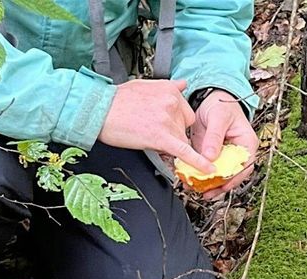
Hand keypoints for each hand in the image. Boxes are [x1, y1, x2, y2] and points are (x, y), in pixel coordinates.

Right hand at [99, 79, 213, 172]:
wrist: (98, 110)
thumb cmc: (116, 100)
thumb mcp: (144, 84)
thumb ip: (167, 86)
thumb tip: (183, 83)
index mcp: (169, 89)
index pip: (184, 110)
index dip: (174, 120)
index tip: (161, 122)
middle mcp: (172, 102)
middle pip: (185, 125)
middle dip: (173, 131)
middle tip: (151, 129)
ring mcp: (168, 120)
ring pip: (181, 139)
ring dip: (169, 142)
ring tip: (146, 135)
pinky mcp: (162, 138)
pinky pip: (185, 152)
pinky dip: (198, 162)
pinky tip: (208, 168)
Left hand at [191, 89, 257, 199]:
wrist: (210, 98)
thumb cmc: (222, 104)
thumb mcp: (219, 117)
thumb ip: (215, 136)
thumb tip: (210, 156)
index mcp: (247, 143)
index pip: (244, 166)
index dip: (234, 178)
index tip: (222, 185)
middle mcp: (237, 152)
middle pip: (232, 175)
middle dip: (218, 185)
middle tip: (206, 192)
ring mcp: (224, 156)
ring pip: (219, 175)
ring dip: (208, 183)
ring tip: (195, 189)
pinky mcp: (212, 156)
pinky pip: (208, 169)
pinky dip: (200, 175)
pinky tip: (190, 179)